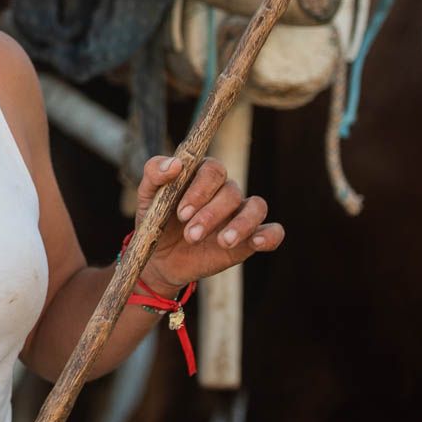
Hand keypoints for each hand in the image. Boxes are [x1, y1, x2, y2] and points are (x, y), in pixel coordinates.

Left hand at [132, 155, 283, 291]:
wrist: (160, 258)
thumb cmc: (156, 220)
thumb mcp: (147, 197)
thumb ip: (154, 174)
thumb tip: (174, 164)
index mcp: (203, 174)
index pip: (213, 169)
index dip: (200, 190)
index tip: (181, 213)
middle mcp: (226, 190)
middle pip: (231, 191)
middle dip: (210, 215)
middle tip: (190, 235)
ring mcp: (240, 213)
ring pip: (256, 207)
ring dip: (241, 224)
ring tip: (222, 242)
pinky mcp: (251, 238)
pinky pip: (273, 231)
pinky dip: (270, 234)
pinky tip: (256, 242)